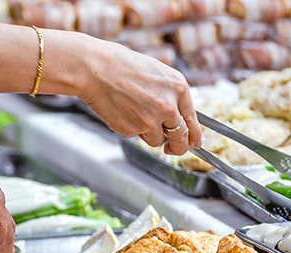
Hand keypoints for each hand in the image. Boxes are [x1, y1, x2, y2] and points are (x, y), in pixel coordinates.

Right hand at [75, 38, 201, 155]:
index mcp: (178, 88)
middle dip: (177, 146)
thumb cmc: (122, 66)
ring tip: (133, 113)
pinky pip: (135, 136)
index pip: (193, 119)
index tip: (193, 142)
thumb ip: (169, 94)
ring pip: (156, 140)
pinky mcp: (132, 130)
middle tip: (172, 148)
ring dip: (148, 133)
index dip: (194, 135)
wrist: (96, 69)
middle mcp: (169, 106)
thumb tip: (174, 116)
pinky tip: (121, 110)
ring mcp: (150, 120)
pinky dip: (129, 128)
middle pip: (180, 136)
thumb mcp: (156, 73)